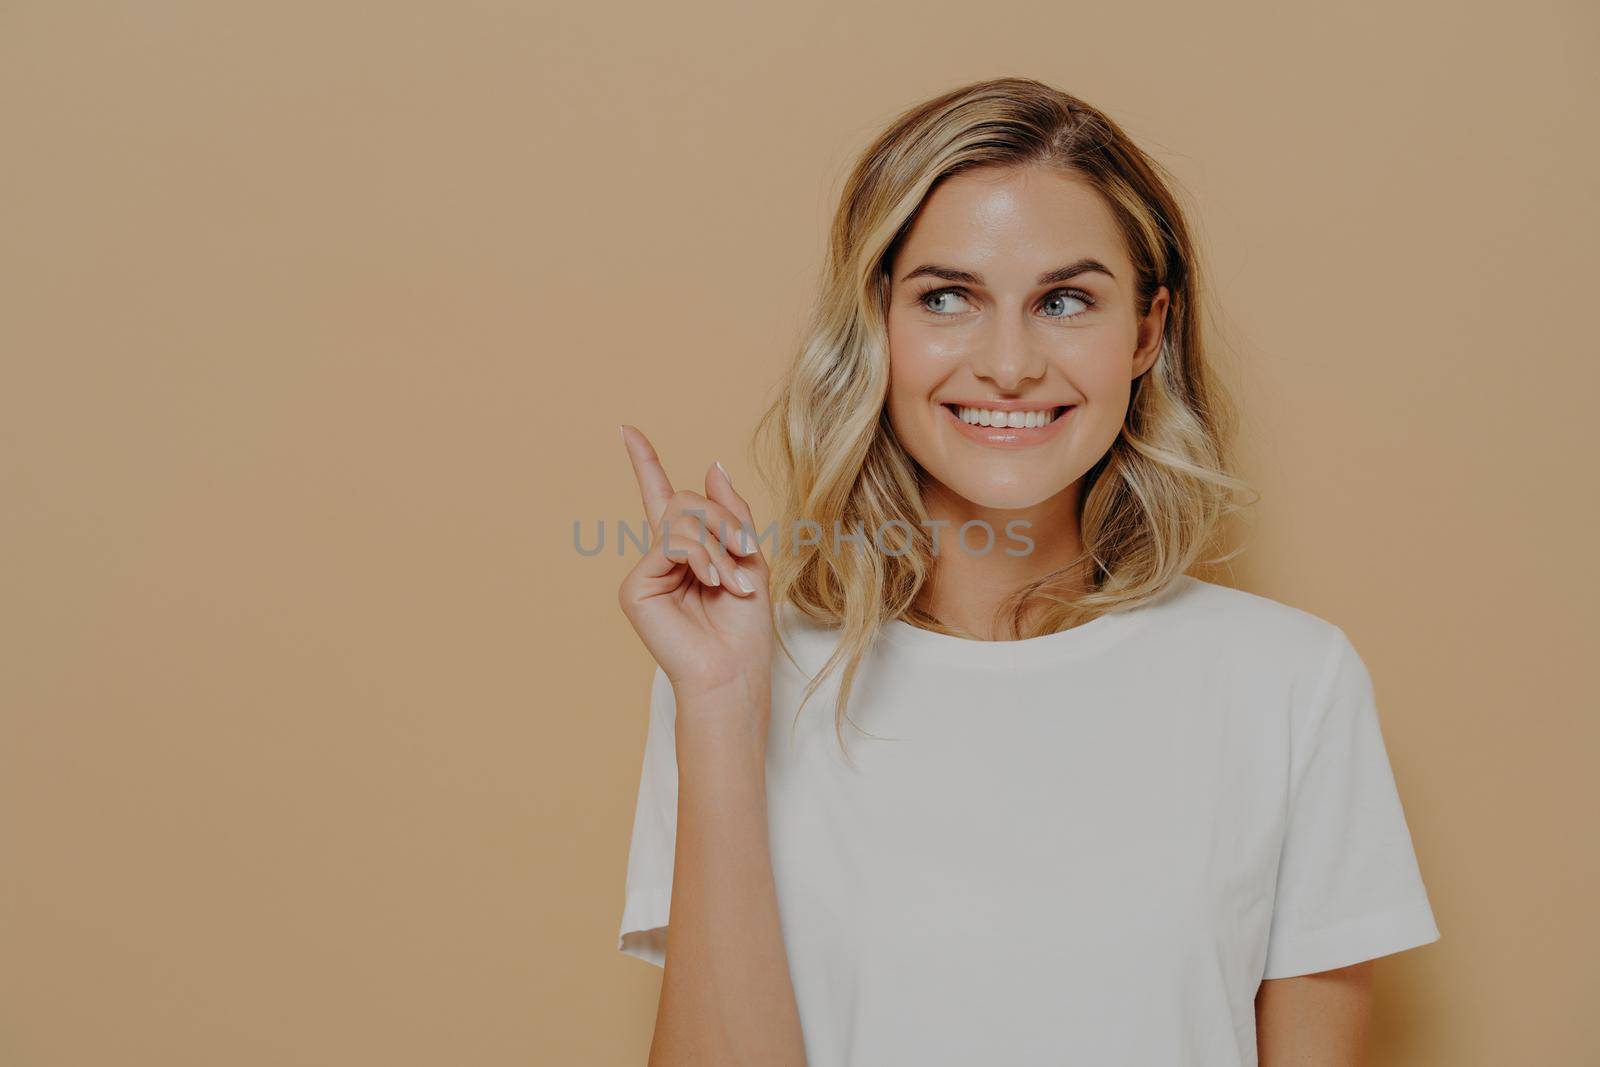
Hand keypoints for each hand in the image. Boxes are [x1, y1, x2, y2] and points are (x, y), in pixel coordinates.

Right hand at [616, 425, 774, 700]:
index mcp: (686, 550)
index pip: (661, 498)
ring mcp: (646, 571)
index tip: (628, 429)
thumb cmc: (744, 628)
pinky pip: (672, 543)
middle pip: (684, 501)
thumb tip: (713, 465)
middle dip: (723, 520)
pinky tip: (713, 583)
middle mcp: (661, 557)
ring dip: (718, 545)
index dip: (644, 462)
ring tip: (732, 582)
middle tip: (747, 554)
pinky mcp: (635, 587)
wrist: (733, 672)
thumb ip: (732, 513)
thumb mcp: (749, 559)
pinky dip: (701, 557)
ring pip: (680, 518)